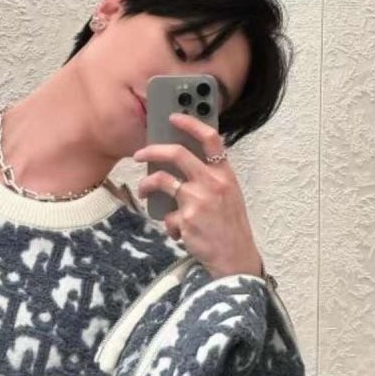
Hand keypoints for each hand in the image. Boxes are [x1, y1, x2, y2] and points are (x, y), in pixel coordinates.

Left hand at [134, 113, 263, 279]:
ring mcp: (198, 200)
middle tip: (139, 154)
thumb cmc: (229, 228)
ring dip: (146, 185)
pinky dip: (169, 225)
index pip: (211, 139)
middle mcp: (212, 183)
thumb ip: (210, 178)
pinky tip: (178, 233)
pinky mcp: (185, 219)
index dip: (191, 123)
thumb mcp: (228, 196)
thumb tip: (179, 166)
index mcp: (225, 174)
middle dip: (152, 150)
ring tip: (143, 192)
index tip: (174, 116)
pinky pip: (167, 216)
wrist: (235, 259)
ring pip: (161, 181)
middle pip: (177, 154)